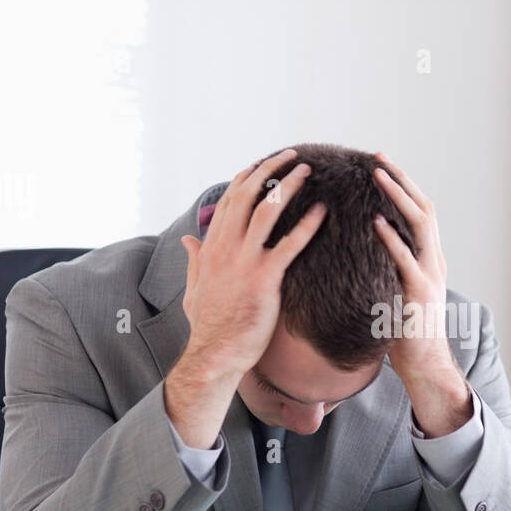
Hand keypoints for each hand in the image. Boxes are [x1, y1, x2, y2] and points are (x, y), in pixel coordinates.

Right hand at [165, 149, 325, 446]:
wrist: (215, 354)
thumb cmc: (208, 325)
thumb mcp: (194, 288)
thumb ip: (193, 260)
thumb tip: (187, 239)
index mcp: (210, 247)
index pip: (229, 200)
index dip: (247, 177)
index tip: (264, 163)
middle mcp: (224, 247)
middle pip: (247, 194)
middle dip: (270, 170)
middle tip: (291, 156)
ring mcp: (243, 261)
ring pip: (267, 210)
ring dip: (289, 186)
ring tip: (308, 171)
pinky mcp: (264, 279)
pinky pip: (289, 245)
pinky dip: (307, 225)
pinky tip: (323, 212)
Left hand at [371, 153, 470, 436]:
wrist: (424, 364)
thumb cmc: (403, 331)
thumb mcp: (395, 291)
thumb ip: (386, 269)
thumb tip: (358, 251)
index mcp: (429, 258)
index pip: (420, 212)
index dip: (402, 186)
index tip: (381, 165)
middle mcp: (434, 260)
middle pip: (423, 208)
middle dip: (402, 180)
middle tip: (378, 157)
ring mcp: (430, 275)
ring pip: (421, 224)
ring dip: (400, 197)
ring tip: (379, 177)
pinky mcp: (420, 293)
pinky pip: (406, 259)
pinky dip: (392, 238)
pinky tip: (376, 222)